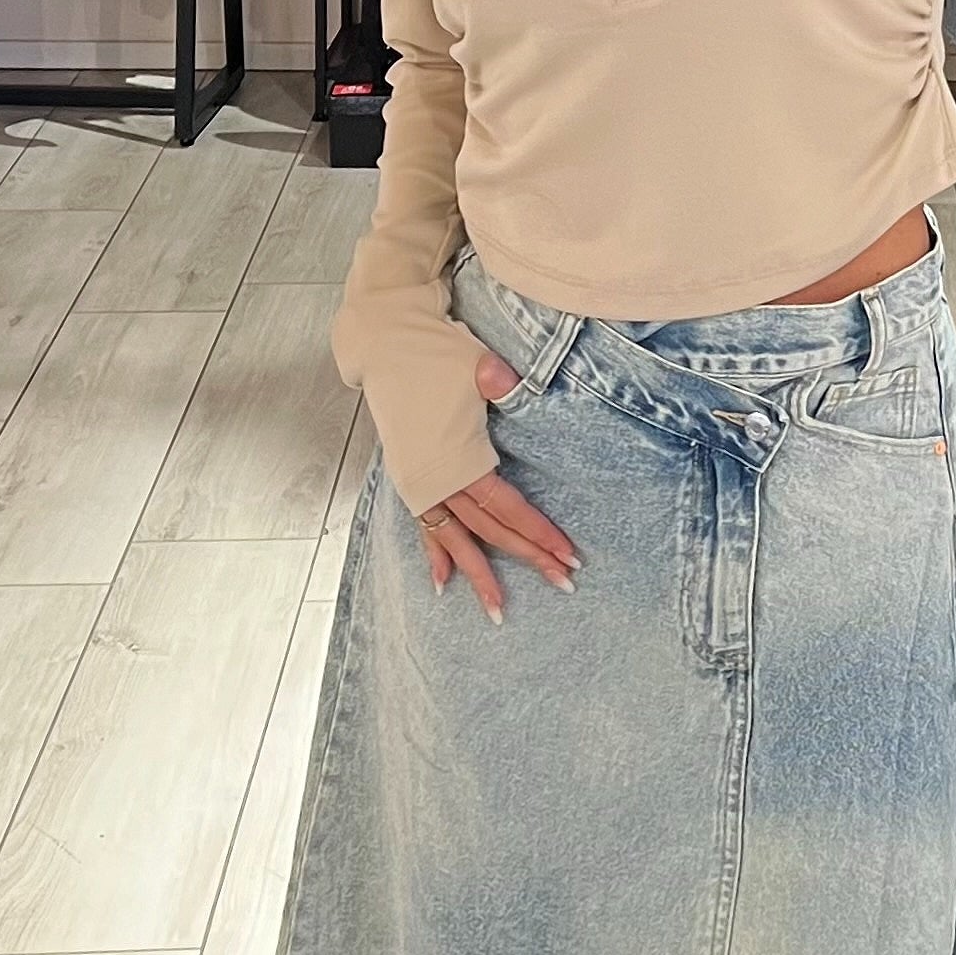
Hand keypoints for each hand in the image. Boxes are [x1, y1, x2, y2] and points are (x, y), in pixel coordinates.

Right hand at [416, 352, 578, 619]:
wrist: (386, 342)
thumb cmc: (433, 352)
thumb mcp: (467, 363)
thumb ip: (490, 378)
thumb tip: (503, 382)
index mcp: (455, 459)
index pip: (506, 507)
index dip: (538, 532)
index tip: (569, 555)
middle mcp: (435, 480)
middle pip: (489, 530)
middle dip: (527, 558)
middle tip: (564, 583)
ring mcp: (421, 482)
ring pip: (456, 539)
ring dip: (478, 574)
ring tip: (498, 612)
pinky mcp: (413, 478)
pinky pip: (426, 526)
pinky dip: (435, 553)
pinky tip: (443, 582)